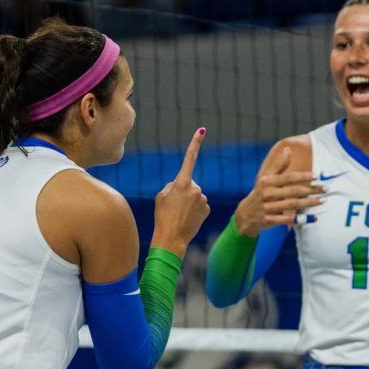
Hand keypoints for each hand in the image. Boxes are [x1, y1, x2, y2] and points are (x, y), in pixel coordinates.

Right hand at [151, 128, 210, 255]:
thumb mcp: (161, 196)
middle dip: (183, 191)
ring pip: (195, 195)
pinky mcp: (207, 209)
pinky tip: (187, 218)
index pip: (189, 158)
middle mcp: (195, 188)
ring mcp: (203, 198)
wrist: (171, 238)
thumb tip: (181, 185)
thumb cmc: (162, 216)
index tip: (202, 130)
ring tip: (179, 214)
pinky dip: (194, 210)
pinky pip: (200, 205)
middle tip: (174, 206)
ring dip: (188, 202)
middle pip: (189, 184)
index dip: (195, 143)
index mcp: (182, 182)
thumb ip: (172, 186)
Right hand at [232, 145, 324, 235]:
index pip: (289, 177)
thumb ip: (279, 165)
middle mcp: (267, 194)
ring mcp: (268, 208)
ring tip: (323, 200)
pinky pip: (289, 220)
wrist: (246, 214)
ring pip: (293, 205)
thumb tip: (288, 149)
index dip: (304, 176)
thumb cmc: (260, 192)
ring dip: (309, 203)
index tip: (318, 175)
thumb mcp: (266, 178)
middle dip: (312, 190)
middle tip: (326, 189)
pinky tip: (314, 217)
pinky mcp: (269, 220)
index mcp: (267, 182)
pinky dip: (302, 219)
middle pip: (294, 191)